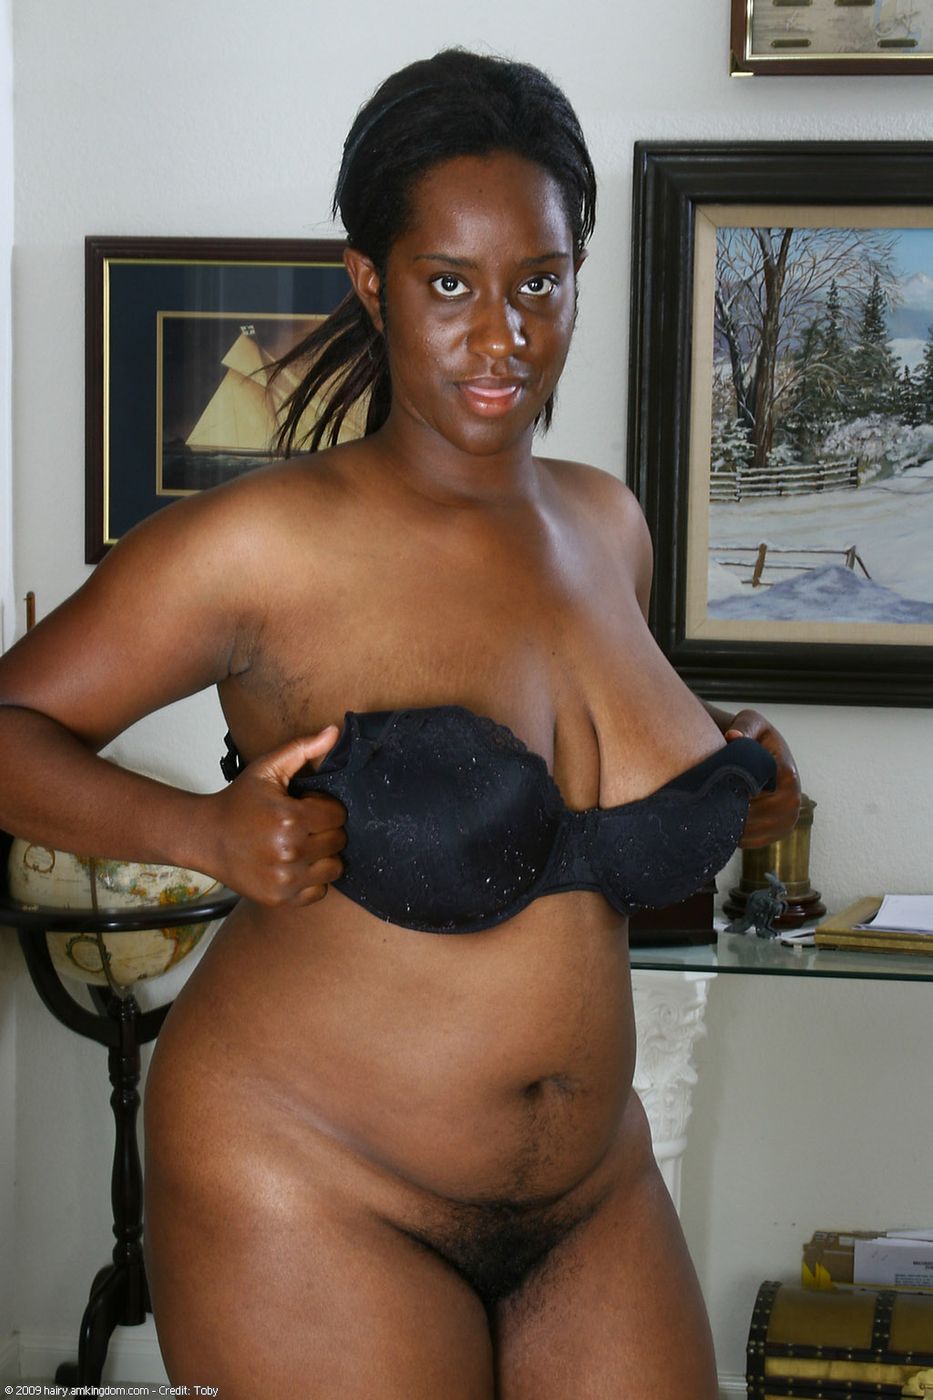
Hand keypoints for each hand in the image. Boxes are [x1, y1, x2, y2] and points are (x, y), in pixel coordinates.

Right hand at [202, 726, 346, 905]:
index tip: (306, 806)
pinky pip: (319, 892)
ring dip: (323, 856)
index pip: (338, 815)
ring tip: (302, 845)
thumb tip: (334, 731)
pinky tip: (294, 865)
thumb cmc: (239, 800)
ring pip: (334, 868)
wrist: (206, 837)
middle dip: (325, 830)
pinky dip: (312, 880)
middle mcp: (290, 851)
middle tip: (302, 825)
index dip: (325, 808)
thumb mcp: (267, 769)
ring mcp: (285, 878)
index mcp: (290, 818)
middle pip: (338, 841)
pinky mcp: (280, 898)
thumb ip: (302, 749)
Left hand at [723, 708, 800, 848]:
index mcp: (787, 774)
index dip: (726, 792)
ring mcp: (788, 820)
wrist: (763, 752)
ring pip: (748, 833)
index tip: (709, 784)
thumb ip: (744, 726)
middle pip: (748, 818)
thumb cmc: (753, 735)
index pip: (750, 794)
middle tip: (703, 800)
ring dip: (728, 824)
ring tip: (711, 807)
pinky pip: (750, 841)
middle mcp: (793, 801)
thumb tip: (733, 737)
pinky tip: (723, 816)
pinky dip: (734, 833)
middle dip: (725, 810)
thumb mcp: (750, 721)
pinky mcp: (779, 833)